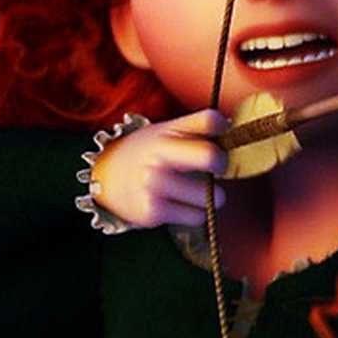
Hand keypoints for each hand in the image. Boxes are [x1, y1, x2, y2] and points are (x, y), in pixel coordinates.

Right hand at [90, 108, 231, 228]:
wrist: (104, 179)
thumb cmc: (146, 154)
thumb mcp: (165, 132)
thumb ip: (196, 127)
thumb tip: (232, 126)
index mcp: (166, 131)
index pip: (209, 121)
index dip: (223, 128)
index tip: (223, 135)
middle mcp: (158, 155)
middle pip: (211, 156)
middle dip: (221, 165)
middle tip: (216, 169)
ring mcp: (154, 184)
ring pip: (209, 196)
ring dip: (208, 197)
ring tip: (194, 191)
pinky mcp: (152, 211)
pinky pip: (195, 217)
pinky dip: (193, 213)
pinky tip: (178, 204)